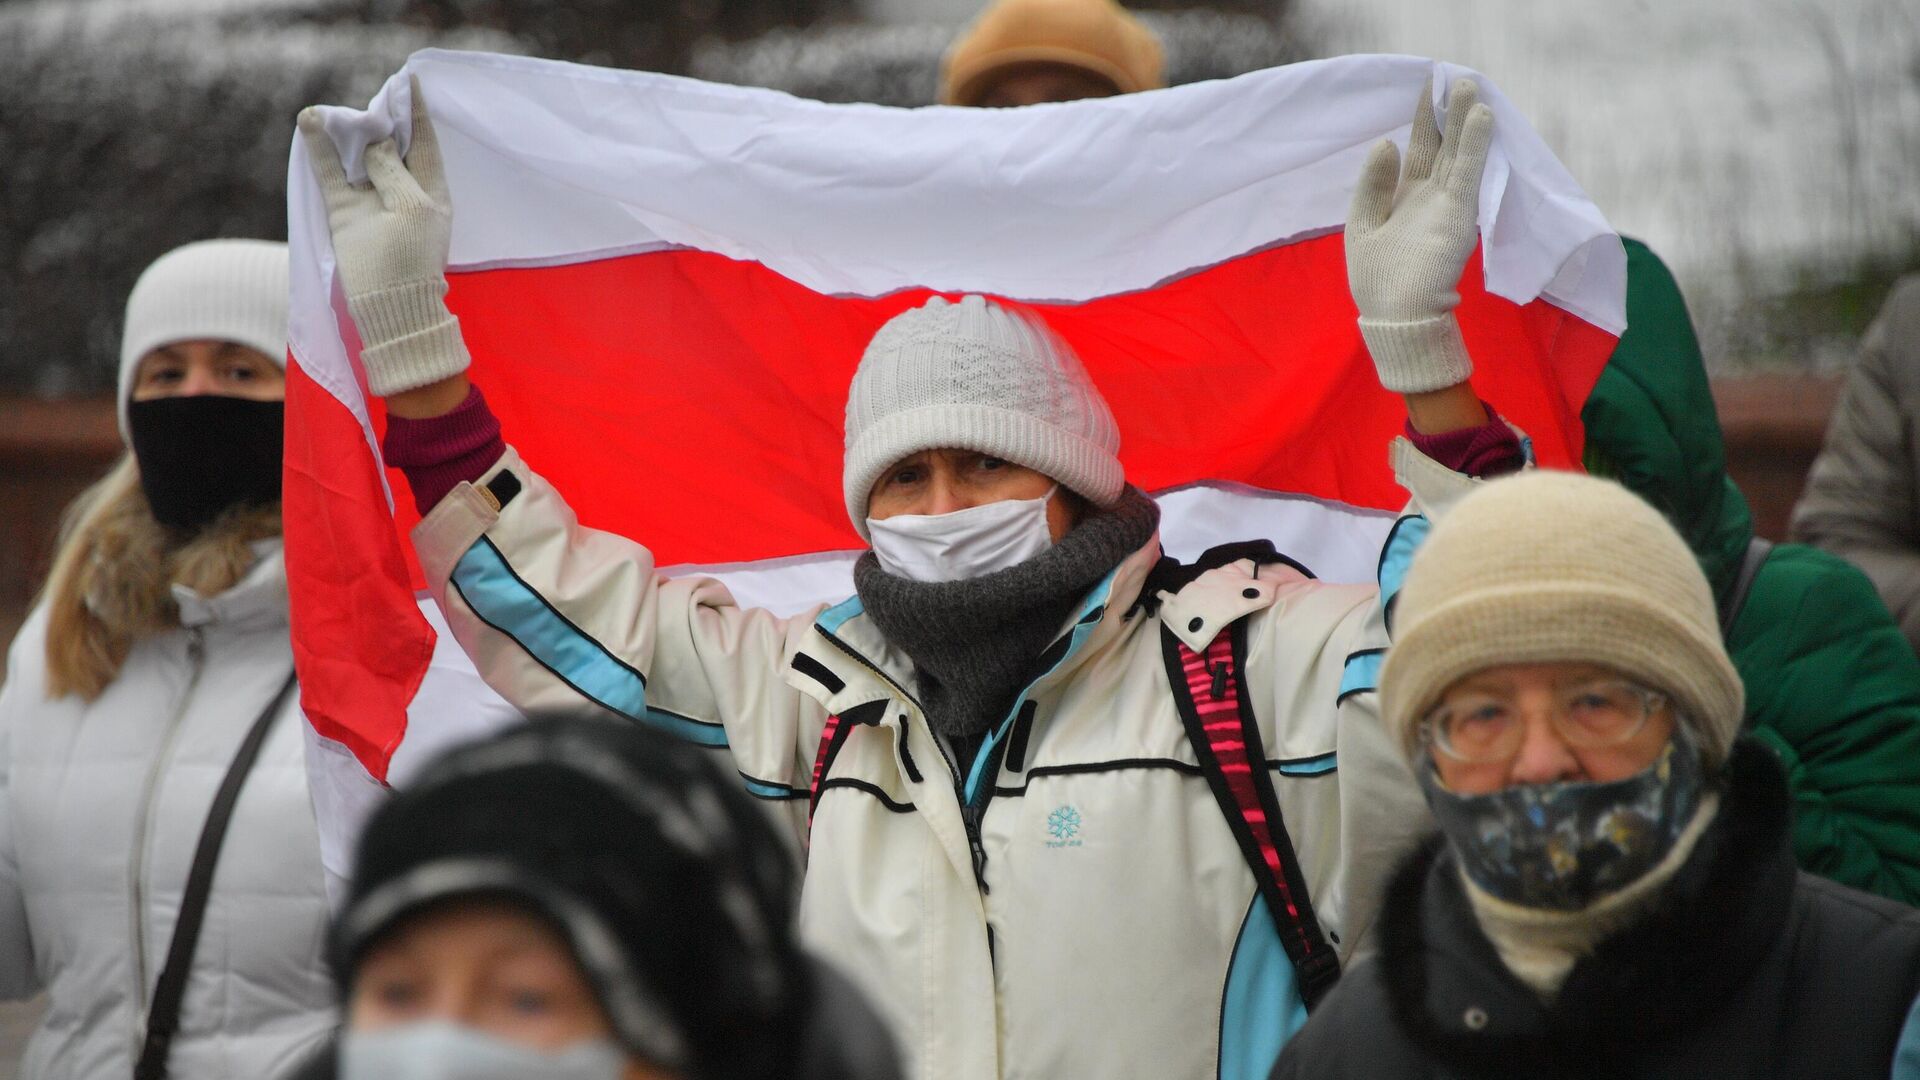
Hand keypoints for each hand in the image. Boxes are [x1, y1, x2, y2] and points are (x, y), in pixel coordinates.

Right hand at [298, 75, 470, 398]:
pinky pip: (331, 174)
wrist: (392, 309)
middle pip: (391, 144)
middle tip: (373, 96)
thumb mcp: (411, 209)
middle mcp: (403, 191)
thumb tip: (378, 142)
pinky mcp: (345, 213)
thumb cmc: (412, 259)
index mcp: (431, 189)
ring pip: (358, 156)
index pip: (425, 141)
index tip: (409, 80)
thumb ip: (394, 170)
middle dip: (382, 119)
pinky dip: (320, 150)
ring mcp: (372, 201)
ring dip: (347, 131)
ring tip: (337, 108)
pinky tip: (310, 122)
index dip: (416, 112)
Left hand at [1345, 76, 1494, 394]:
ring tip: (1469, 85)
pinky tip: (1481, 116)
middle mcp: (1429, 196)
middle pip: (1441, 145)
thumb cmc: (1378, 280)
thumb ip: (1373, 185)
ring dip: (1465, 119)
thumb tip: (1385, 142)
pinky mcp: (1457, 215)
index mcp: (1405, 197)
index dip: (1422, 120)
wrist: (1397, 318)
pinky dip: (1475, 144)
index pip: (1418, 149)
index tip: (1428, 87)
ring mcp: (1445, 204)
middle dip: (1447, 111)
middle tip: (1455, 76)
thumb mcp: (1363, 226)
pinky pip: (1467, 173)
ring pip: (1458, 153)